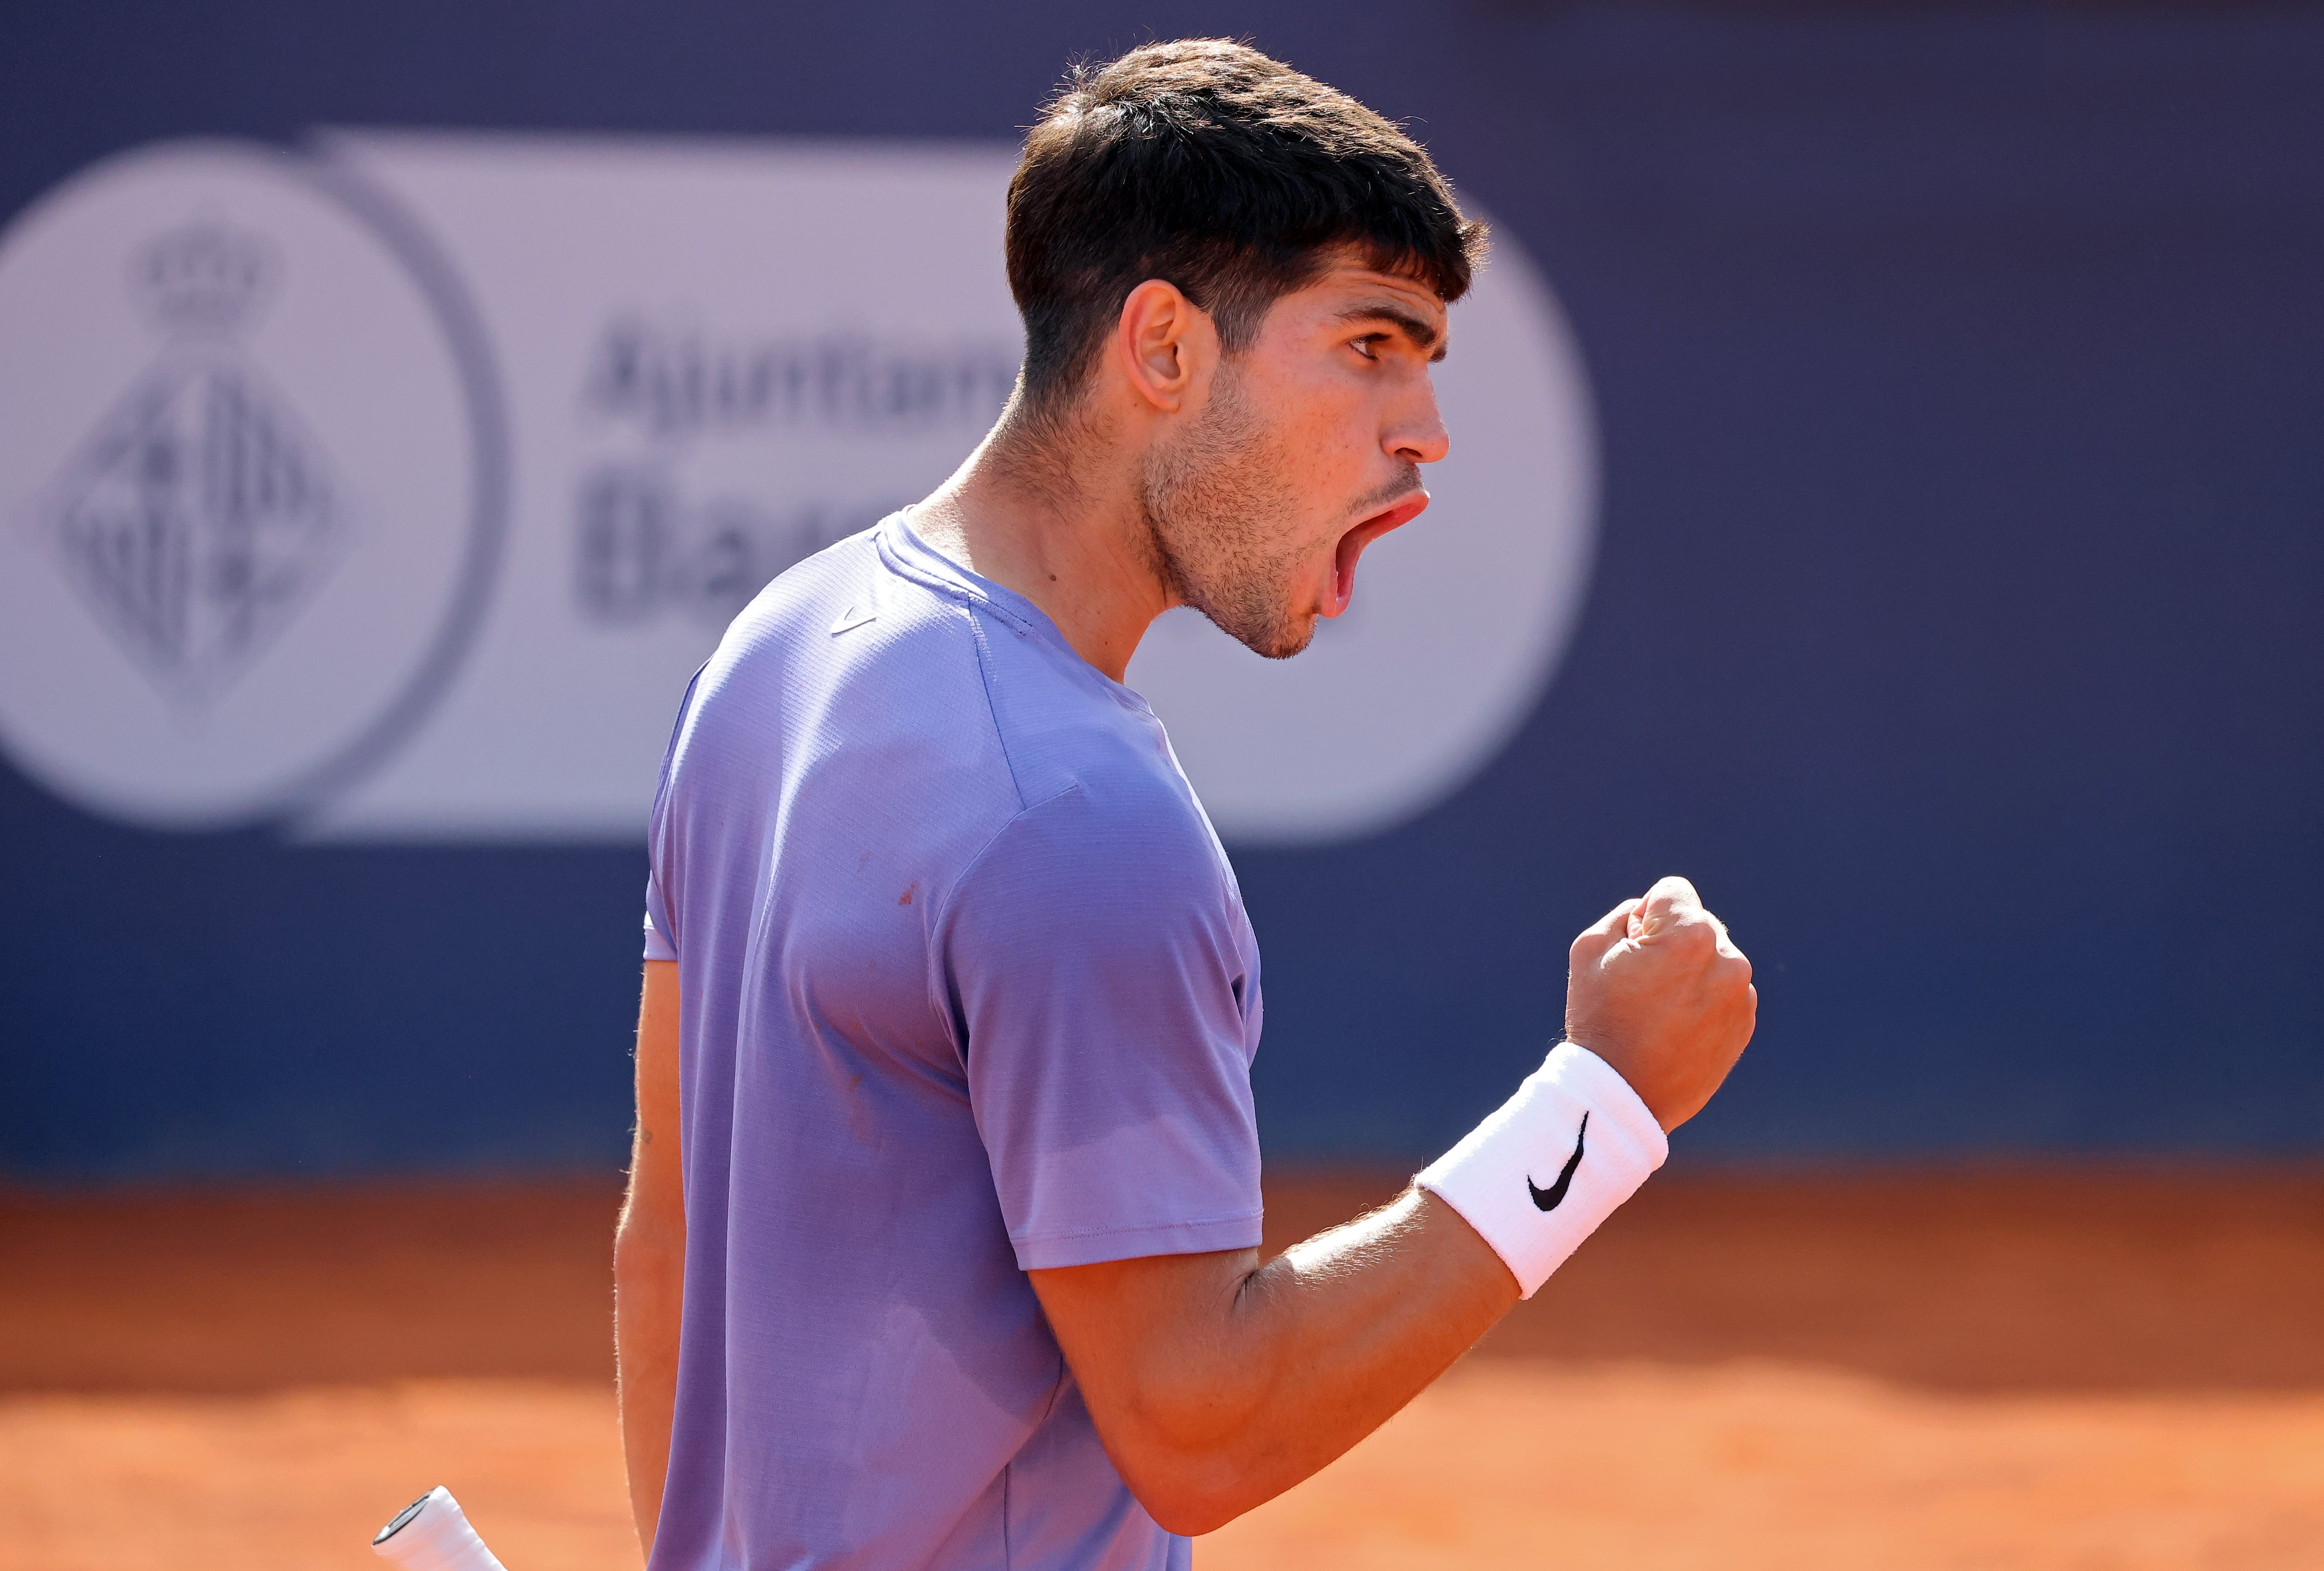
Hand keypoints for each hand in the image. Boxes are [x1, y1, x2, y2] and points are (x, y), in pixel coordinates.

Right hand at [1563, 876, 1755, 1131]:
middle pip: (1698, 924)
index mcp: (1689, 934)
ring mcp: (1740, 995)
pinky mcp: (1744, 1023)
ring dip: (1691, 971)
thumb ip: (1624, 915)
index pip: (1673, 891)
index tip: (1634, 946)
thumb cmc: (1599, 1019)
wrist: (1623, 1095)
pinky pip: (1725, 992)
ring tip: (1659, 1009)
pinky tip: (1676, 1026)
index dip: (1646, 914)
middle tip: (1642, 982)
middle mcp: (1727, 959)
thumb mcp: (1590, 950)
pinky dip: (1704, 999)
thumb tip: (1648, 913)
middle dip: (1672, 941)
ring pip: (1714, 959)